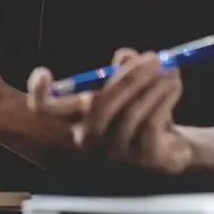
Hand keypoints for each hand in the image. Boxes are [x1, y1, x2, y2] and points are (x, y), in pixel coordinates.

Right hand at [27, 49, 192, 174]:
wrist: (171, 145)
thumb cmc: (141, 110)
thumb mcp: (129, 86)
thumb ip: (123, 69)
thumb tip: (124, 55)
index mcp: (78, 118)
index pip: (46, 111)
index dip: (39, 95)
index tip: (44, 73)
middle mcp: (90, 138)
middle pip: (98, 107)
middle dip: (127, 78)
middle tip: (152, 58)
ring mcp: (117, 150)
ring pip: (131, 112)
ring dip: (153, 85)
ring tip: (169, 68)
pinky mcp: (144, 158)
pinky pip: (150, 124)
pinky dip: (164, 100)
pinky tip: (175, 85)